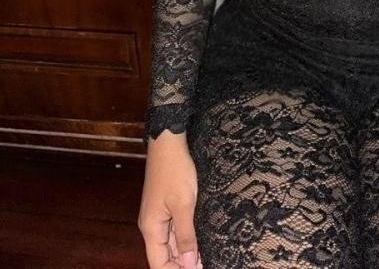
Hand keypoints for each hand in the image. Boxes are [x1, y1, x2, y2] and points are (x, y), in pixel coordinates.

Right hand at [138, 131, 202, 268]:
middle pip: (165, 256)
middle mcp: (152, 226)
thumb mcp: (184, 204)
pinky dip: (186, 238)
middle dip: (183, 264)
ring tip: (206, 259)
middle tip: (206, 264)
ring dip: (186, 252)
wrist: (168, 143)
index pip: (159, 264)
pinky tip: (199, 242)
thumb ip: (186, 235)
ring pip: (171, 243)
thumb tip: (188, 264)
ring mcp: (158, 216)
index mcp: (151, 229)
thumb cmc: (175, 170)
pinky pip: (174, 230)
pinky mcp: (166, 207)